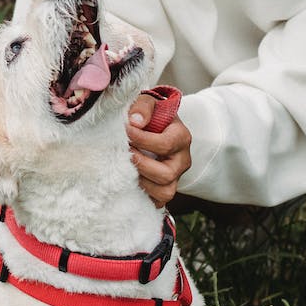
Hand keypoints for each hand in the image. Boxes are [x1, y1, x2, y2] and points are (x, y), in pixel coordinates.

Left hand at [127, 92, 190, 207]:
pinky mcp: (164, 190)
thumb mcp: (149, 103)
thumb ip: (143, 107)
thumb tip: (134, 122)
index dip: (142, 139)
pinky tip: (128, 181)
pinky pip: (157, 202)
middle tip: (124, 152)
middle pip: (166, 174)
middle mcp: (182, 161)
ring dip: (141, 182)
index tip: (125, 130)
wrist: (153, 128)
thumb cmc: (150, 116)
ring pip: (164, 192)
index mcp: (181, 138)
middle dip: (140, 164)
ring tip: (126, 167)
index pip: (165, 144)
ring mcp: (175, 178)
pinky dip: (143, 195)